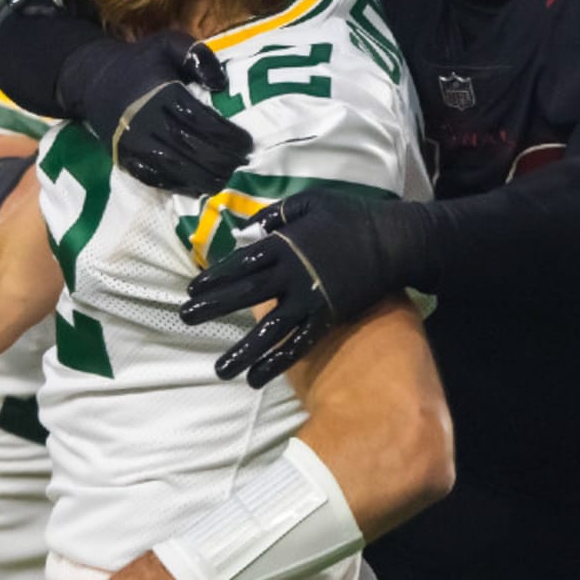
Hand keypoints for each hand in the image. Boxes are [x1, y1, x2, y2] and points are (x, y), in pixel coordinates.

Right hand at [60, 31, 251, 195]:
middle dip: (223, 160)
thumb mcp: (168, 44)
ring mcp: (133, 144)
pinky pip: (156, 179)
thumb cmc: (140, 61)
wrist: (92, 80)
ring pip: (176, 169)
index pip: (201, 121)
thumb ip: (197, 55)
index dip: (227, 136)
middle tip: (243, 162)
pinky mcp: (124, 159)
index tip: (247, 142)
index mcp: (160, 94)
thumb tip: (221, 83)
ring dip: (206, 177)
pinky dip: (181, 186)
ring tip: (227, 177)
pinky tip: (200, 186)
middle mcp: (146, 122)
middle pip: (192, 149)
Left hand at [181, 190, 423, 386]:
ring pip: (269, 330)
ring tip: (220, 370)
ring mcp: (310, 299)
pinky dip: (277, 363)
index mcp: (286, 245)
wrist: (393, 241)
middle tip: (186, 318)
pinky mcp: (327, 318)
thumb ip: (279, 213)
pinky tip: (257, 378)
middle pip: (246, 293)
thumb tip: (249, 229)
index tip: (192, 288)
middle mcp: (292, 274)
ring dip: (243, 350)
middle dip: (213, 306)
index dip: (215, 276)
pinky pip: (298, 345)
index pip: (241, 262)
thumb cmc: (353, 217)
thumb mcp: (313, 200)